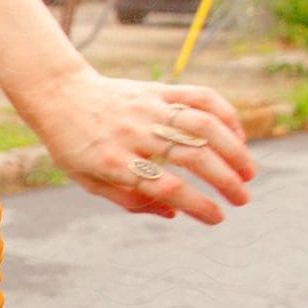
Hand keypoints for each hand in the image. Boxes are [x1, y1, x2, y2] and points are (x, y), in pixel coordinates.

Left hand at [25, 70, 256, 224]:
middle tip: (243, 199)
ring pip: (203, 125)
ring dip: (234, 149)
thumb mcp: (87, 180)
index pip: (164, 186)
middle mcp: (133, 133)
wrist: (60, 95)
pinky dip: (225, 114)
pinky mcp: (158, 89)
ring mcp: (148, 108)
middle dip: (224, 180)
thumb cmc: (73, 145)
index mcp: (111, 161)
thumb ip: (128, 199)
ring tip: (248, 172)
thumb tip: (173, 213)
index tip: (217, 217)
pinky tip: (237, 135)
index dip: (196, 203)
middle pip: (191, 156)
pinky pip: (200, 97)